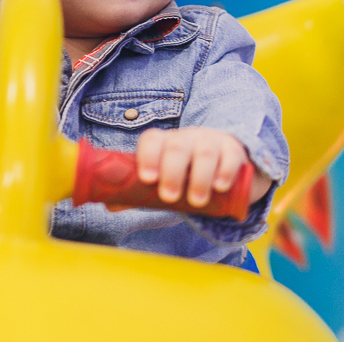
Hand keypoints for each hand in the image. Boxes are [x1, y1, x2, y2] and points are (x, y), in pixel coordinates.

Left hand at [135, 127, 273, 208]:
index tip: (147, 178)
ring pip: (204, 152)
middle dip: (172, 171)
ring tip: (196, 201)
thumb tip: (109, 205)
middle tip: (169, 196)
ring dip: (199, 177)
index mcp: (163, 143)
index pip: (152, 140)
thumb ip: (140, 193)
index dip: (147, 157)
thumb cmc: (183, 175)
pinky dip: (225, 171)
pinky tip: (220, 186)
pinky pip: (231, 156)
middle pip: (177, 146)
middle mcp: (186, 138)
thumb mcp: (163, 182)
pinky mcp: (234, 150)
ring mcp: (211, 141)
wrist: (221, 167)